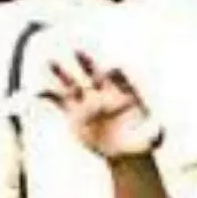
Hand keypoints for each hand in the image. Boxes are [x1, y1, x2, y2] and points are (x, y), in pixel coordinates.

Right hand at [39, 50, 162, 160]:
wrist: (124, 149)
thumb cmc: (142, 139)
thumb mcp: (153, 138)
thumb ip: (156, 133)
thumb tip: (159, 132)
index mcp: (123, 90)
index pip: (118, 75)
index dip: (113, 71)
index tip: (108, 70)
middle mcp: (103, 91)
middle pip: (92, 70)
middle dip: (85, 60)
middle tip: (77, 48)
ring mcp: (87, 100)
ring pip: (71, 81)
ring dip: (61, 71)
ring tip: (50, 62)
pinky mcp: (73, 112)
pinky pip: (57, 101)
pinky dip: (47, 95)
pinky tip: (37, 93)